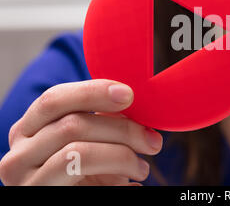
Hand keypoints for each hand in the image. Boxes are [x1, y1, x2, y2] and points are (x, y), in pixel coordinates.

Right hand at [0, 79, 162, 185]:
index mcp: (30, 129)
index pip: (55, 98)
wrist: (72, 200)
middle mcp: (19, 153)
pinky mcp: (40, 197)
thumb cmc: (85, 176)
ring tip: (142, 168)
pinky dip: (115, 178)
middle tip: (152, 141)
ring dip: (122, 156)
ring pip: (78, 152)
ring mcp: (25, 180)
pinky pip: (82, 179)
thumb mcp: (89, 144)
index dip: (93, 91)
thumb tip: (131, 105)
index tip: (129, 94)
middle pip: (72, 124)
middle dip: (122, 129)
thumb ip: (102, 122)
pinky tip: (131, 183)